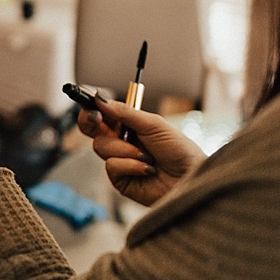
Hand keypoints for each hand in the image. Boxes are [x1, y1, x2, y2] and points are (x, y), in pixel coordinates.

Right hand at [76, 99, 204, 206]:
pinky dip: (130, 165)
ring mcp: (119, 160)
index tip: (89, 100)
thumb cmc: (179, 149)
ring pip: (101, 146)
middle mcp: (120, 141)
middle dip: (91, 121)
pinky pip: (111, 166)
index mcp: (129, 125)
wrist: (190, 176)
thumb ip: (126, 112)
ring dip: (125, 149)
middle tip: (98, 118)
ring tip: (147, 155)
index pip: (102, 113)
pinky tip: (147, 169)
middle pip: (91, 128)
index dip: (91, 106)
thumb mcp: (154, 124)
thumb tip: (101, 99)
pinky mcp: (120, 180)